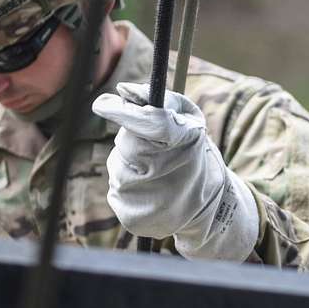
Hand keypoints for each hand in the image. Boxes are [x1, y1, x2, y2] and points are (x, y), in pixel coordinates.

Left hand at [91, 81, 258, 261]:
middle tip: (152, 146)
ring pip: (119, 166)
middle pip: (128, 143)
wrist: (207, 205)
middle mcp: (168, 172)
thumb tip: (122, 90)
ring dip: (129, 163)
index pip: (152, 124)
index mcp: (187, 141)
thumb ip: (158, 98)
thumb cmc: (191, 150)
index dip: (124, 113)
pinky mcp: (132, 217)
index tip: (101, 104)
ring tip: (155, 172)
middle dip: (132, 139)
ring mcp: (149, 198)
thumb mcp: (188, 118)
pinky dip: (127, 185)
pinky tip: (148, 190)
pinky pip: (115, 190)